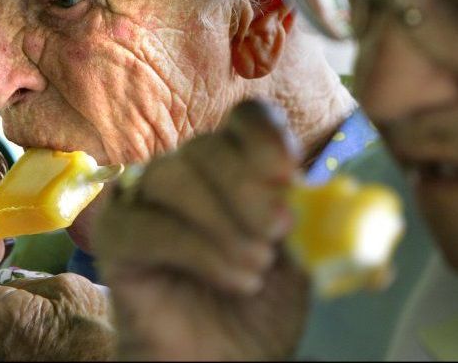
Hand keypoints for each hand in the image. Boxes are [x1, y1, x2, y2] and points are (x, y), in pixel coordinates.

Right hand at [93, 100, 310, 360]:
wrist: (225, 361)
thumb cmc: (263, 306)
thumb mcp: (307, 260)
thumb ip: (320, 222)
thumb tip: (342, 196)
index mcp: (239, 164)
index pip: (245, 119)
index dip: (266, 137)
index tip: (289, 174)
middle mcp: (190, 171)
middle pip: (207, 145)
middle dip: (247, 187)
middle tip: (278, 231)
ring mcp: (147, 199)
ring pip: (173, 176)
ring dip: (222, 223)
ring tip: (255, 267)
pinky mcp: (116, 235)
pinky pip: (144, 223)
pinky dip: (193, 248)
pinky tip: (228, 277)